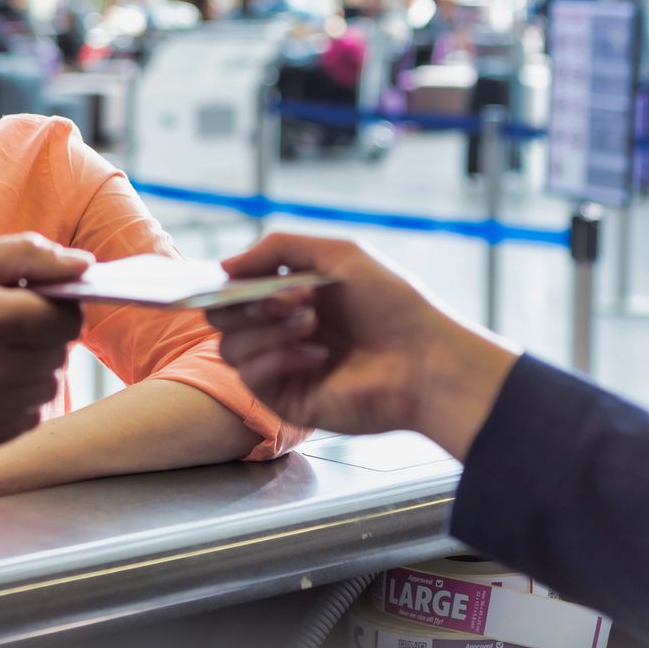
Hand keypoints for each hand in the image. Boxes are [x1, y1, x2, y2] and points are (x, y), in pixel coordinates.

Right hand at [0, 234, 89, 452]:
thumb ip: (26, 256)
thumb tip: (85, 265)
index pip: (65, 318)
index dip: (62, 306)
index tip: (41, 302)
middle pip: (58, 355)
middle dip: (46, 336)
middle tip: (10, 325)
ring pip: (47, 389)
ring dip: (35, 370)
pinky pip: (25, 422)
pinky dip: (18, 402)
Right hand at [206, 233, 520, 458]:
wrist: (425, 360)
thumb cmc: (392, 304)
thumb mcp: (339, 255)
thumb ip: (279, 249)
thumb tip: (225, 264)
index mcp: (294, 296)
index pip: (237, 289)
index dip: (233, 280)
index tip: (237, 275)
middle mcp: (284, 331)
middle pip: (223, 318)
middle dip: (247, 302)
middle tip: (290, 297)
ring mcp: (284, 367)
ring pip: (230, 346)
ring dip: (268, 328)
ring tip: (312, 322)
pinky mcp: (288, 399)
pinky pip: (251, 375)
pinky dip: (278, 356)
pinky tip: (318, 354)